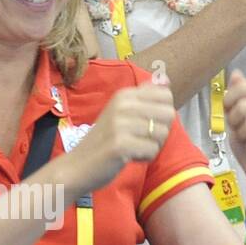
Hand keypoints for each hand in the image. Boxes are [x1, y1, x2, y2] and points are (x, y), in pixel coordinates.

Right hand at [64, 70, 174, 193]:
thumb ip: (143, 95)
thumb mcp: (120, 111)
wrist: (77, 165)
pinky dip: (144, 158)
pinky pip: (152, 150)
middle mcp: (122, 105)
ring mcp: (120, 124)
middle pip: (168, 114)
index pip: (165, 95)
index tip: (145, 123)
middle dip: (160, 131)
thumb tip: (166, 79)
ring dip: (152, 146)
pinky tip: (128, 157)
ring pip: (162, 134)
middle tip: (140, 139)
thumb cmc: (103, 140)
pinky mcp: (120, 144)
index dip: (162, 113)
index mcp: (124, 95)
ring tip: (133, 148)